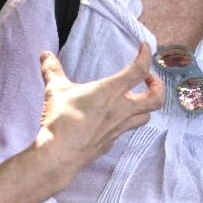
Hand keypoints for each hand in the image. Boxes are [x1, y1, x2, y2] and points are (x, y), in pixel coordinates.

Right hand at [33, 44, 164, 180]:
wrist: (61, 155)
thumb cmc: (62, 119)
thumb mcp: (55, 90)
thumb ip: (52, 70)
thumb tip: (45, 55)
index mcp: (111, 91)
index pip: (139, 70)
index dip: (146, 56)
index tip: (145, 47)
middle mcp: (121, 109)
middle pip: (156, 98)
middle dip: (158, 86)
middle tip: (148, 79)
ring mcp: (119, 128)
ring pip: (145, 116)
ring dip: (144, 106)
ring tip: (133, 99)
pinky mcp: (111, 142)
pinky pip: (126, 130)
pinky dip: (124, 122)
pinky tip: (112, 119)